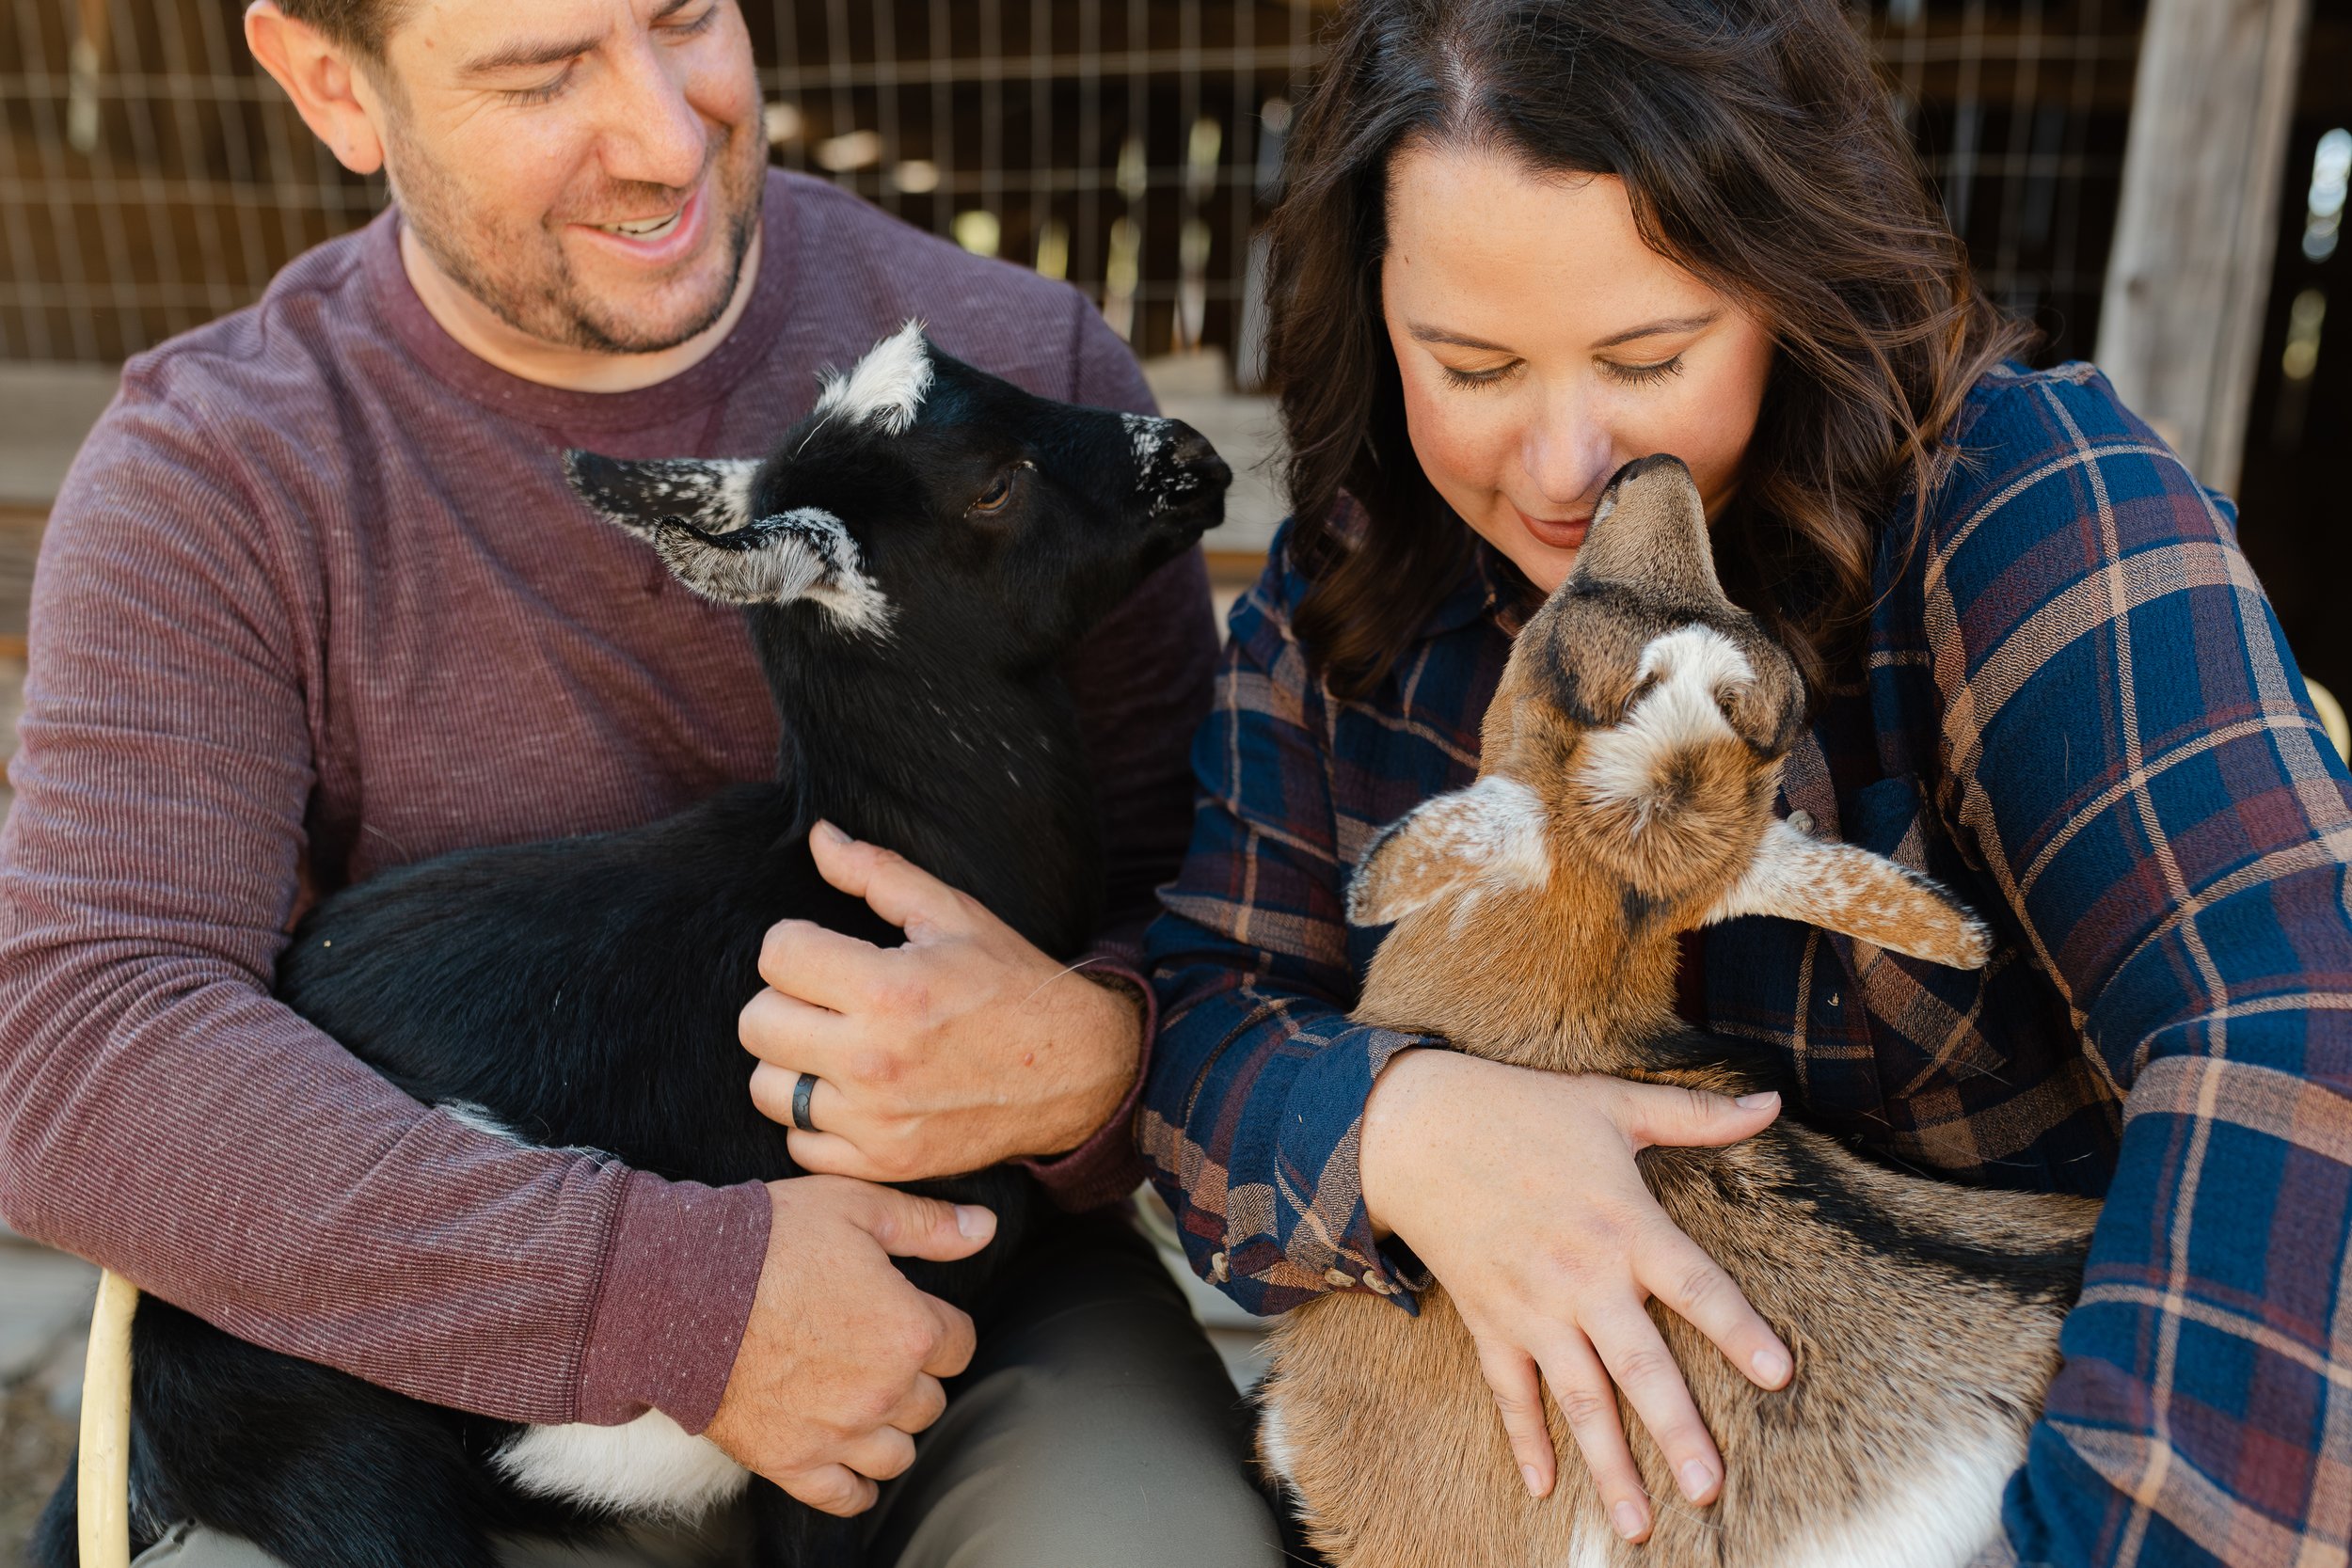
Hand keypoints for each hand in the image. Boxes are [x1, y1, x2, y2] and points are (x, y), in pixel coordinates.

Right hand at [703, 1176, 992, 1514]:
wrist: (680, 1290)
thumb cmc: (768, 1241)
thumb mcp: (855, 1207)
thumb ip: (928, 1224)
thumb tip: (985, 1228)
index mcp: (909, 1331)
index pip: (960, 1344)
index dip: (938, 1325)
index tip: (910, 1315)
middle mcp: (884, 1391)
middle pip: (931, 1402)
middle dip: (914, 1377)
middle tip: (878, 1352)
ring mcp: (838, 1433)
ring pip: (897, 1453)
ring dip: (889, 1429)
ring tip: (865, 1402)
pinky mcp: (791, 1461)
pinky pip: (846, 1496)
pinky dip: (856, 1486)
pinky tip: (851, 1465)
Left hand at [739, 821, 1143, 1180]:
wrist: (1078, 1069)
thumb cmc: (1011, 982)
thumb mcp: (953, 915)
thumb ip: (877, 872)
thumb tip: (818, 835)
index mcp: (890, 989)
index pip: (777, 953)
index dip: (796, 942)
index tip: (826, 950)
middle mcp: (875, 1060)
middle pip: (757, 1022)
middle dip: (784, 999)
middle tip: (825, 997)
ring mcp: (877, 1121)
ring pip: (768, 1087)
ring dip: (792, 1062)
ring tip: (834, 1045)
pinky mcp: (885, 1163)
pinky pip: (800, 1143)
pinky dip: (815, 1121)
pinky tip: (850, 1094)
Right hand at [1358, 1050, 1790, 1544]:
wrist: (1412, 1127)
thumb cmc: (1521, 1109)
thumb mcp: (1613, 1103)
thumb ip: (1696, 1114)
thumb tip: (1772, 1102)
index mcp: (1625, 1224)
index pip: (1695, 1286)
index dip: (1739, 1331)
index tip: (1780, 1377)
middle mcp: (1583, 1277)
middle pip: (1639, 1367)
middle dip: (1677, 1432)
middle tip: (1711, 1490)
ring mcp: (1532, 1307)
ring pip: (1578, 1399)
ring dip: (1610, 1463)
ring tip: (1641, 1525)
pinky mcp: (1490, 1322)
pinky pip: (1510, 1393)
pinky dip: (1525, 1440)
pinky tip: (1544, 1491)